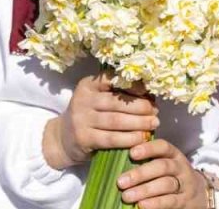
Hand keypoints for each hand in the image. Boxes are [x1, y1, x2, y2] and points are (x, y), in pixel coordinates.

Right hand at [42, 72, 158, 169]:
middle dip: (140, 107)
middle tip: (156, 111)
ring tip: (153, 124)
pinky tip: (142, 139)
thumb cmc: (89, 116)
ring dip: (139, 123)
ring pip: (116, 120)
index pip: (112, 79)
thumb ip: (116, 94)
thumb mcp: (96, 99)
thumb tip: (149, 95)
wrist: (63, 138)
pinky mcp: (84, 138)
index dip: (132, 85)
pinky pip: (111, 138)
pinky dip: (129, 139)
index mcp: (87, 85)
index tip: (148, 92)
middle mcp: (82, 99)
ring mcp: (81, 119)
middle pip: (117, 102)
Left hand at [116, 139, 207, 208]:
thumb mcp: (164, 164)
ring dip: (144, 190)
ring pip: (166, 184)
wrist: (198, 195)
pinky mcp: (185, 201)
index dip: (148, 148)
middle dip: (140, 174)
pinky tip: (142, 205)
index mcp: (173, 154)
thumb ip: (147, 161)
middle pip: (162, 167)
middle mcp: (180, 167)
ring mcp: (185, 184)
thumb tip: (117, 160)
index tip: (131, 153)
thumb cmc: (171, 177)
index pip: (163, 146)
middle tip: (121, 182)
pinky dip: (155, 203)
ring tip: (127, 196)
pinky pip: (170, 201)